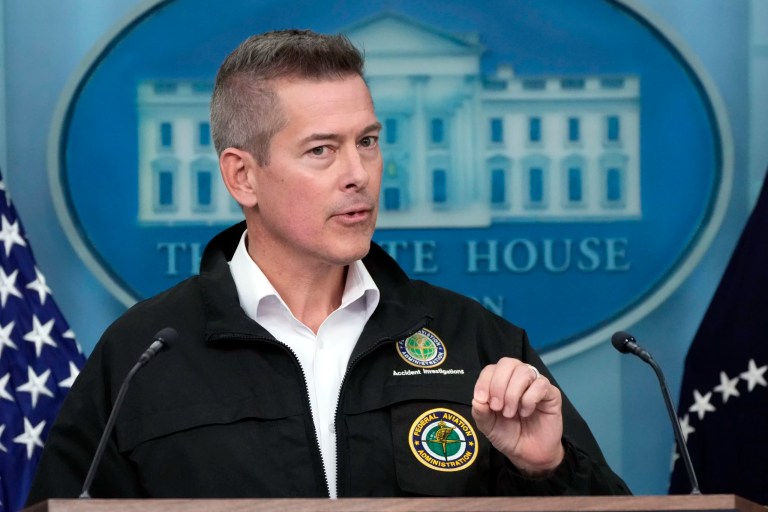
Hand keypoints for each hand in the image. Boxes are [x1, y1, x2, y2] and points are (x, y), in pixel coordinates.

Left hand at [471, 357, 564, 475]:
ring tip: (510, 413)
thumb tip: (477, 399)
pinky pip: (541, 384)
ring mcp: (535, 384)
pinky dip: (529, 399)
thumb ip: (480, 412)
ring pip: (524, 371)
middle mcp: (518, 378)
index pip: (491, 369)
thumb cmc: (508, 435)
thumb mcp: (488, 426)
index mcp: (501, 382)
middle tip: (497, 407)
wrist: (528, 454)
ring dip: (513, 393)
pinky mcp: (551, 394)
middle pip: (507, 363)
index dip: (484, 382)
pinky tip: (526, 412)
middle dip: (498, 385)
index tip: (482, 400)